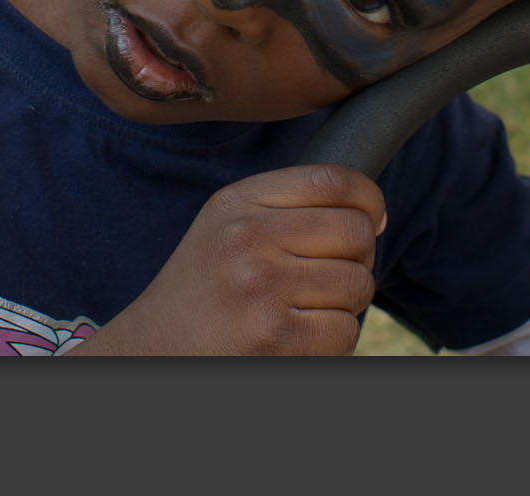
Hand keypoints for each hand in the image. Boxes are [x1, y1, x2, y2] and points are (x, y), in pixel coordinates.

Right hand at [68, 164, 385, 354]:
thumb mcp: (228, 228)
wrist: (153, 350)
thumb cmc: (205, 291)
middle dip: (361, 257)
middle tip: (334, 277)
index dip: (369, 198)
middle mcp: (247, 237)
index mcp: (238, 202)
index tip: (374, 219)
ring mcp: (260, 287)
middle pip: (354, 232)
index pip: (331, 179)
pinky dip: (333, 340)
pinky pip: (344, 331)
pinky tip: (300, 337)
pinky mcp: (272, 336)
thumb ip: (290, 209)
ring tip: (310, 309)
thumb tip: (376, 216)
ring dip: (347, 303)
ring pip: (357, 284)